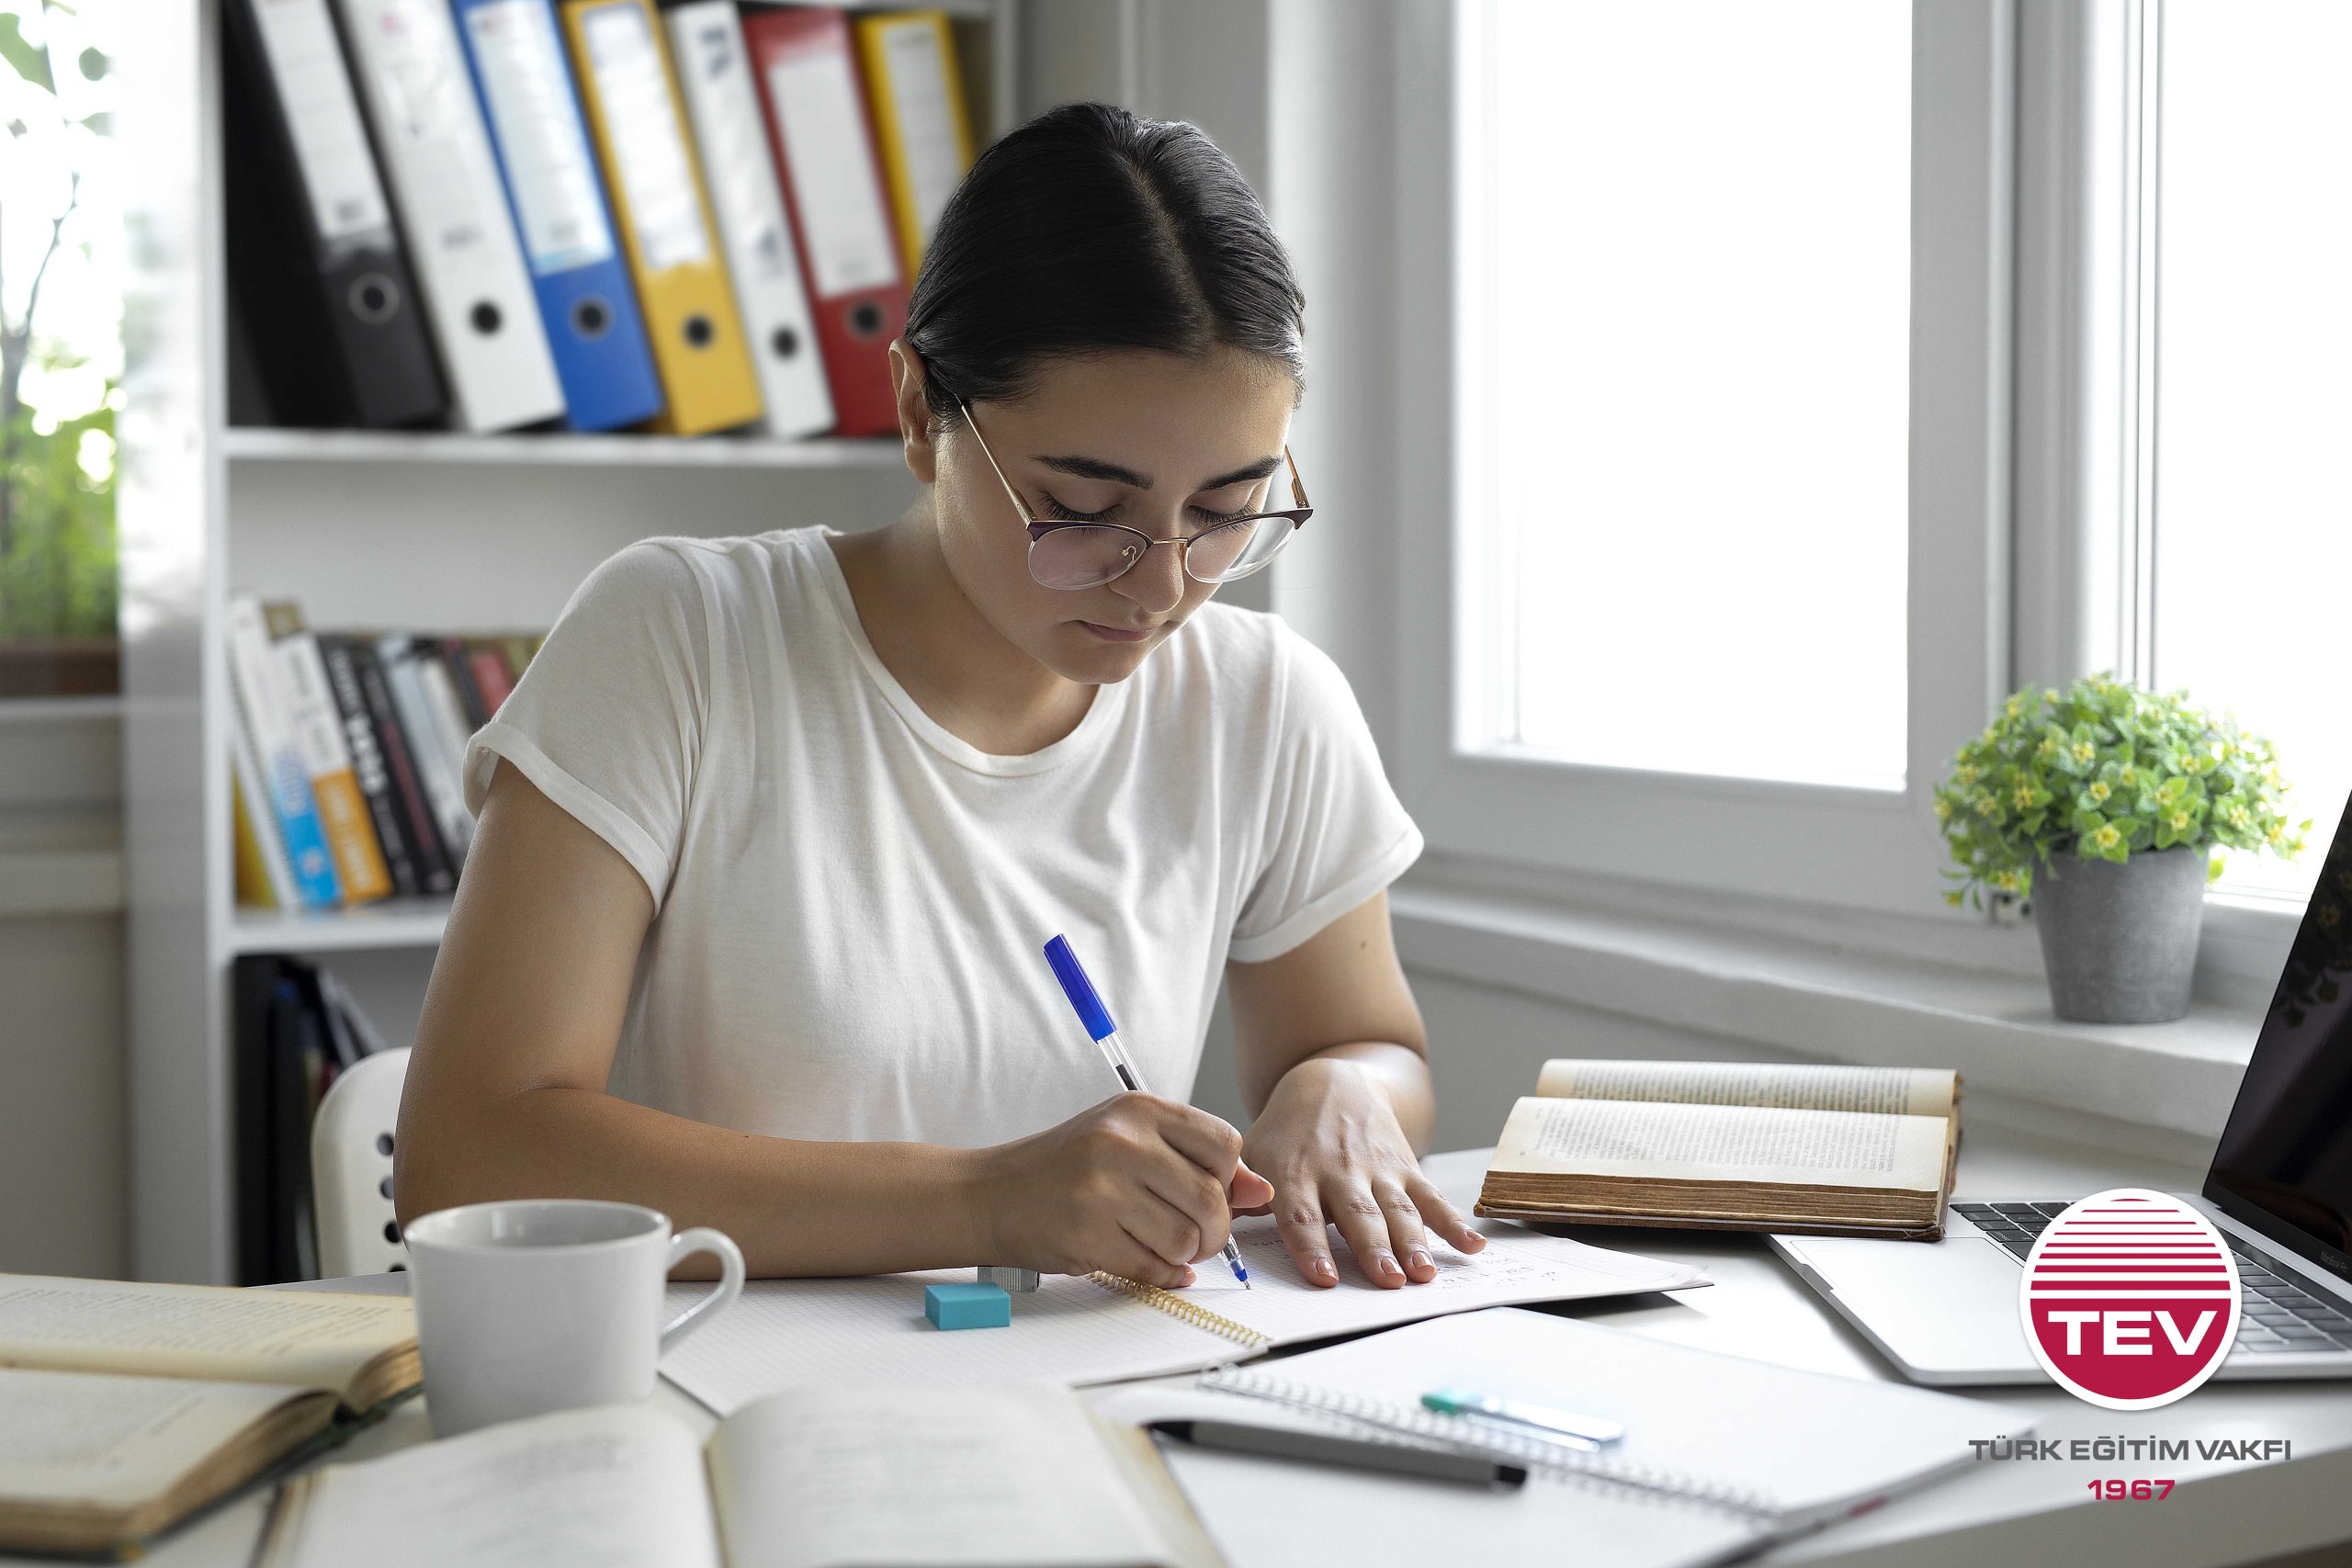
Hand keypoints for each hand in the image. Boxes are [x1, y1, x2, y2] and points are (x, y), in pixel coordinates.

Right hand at [978, 1094, 1274, 1287]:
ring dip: (1184, 1255)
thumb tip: (1260, 1191)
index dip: (1227, 1179)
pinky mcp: (1087, 1234)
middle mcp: (1122, 1141)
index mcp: (1139, 1110)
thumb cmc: (1064, 1168)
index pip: (1225, 1144)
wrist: (988, 1194)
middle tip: (1195, 1237)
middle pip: (1212, 1198)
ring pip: (1187, 1238)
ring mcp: (1102, 1188)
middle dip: (1213, 1231)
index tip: (1208, 1193)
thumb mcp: (1129, 1144)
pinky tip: (1141, 1259)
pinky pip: (1153, 1267)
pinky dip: (1158, 1273)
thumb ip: (1195, 1161)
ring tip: (1159, 1245)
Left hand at [1238, 1056, 1484, 1288]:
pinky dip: (1454, 1223)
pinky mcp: (1404, 1166)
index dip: (1312, 1248)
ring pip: (1397, 1209)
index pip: (1302, 1215)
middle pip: (1357, 1215)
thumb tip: (1213, 1224)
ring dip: (1413, 1242)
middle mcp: (1337, 1171)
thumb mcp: (1253, 1152)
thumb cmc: (1285, 1133)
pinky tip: (1473, 1249)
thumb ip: (1238, 1191)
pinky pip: (1432, 1197)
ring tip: (1424, 1274)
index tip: (1324, 1279)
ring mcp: (1376, 1168)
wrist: (1330, 1079)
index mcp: (1294, 1173)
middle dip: (1374, 1249)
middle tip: (1388, 1282)